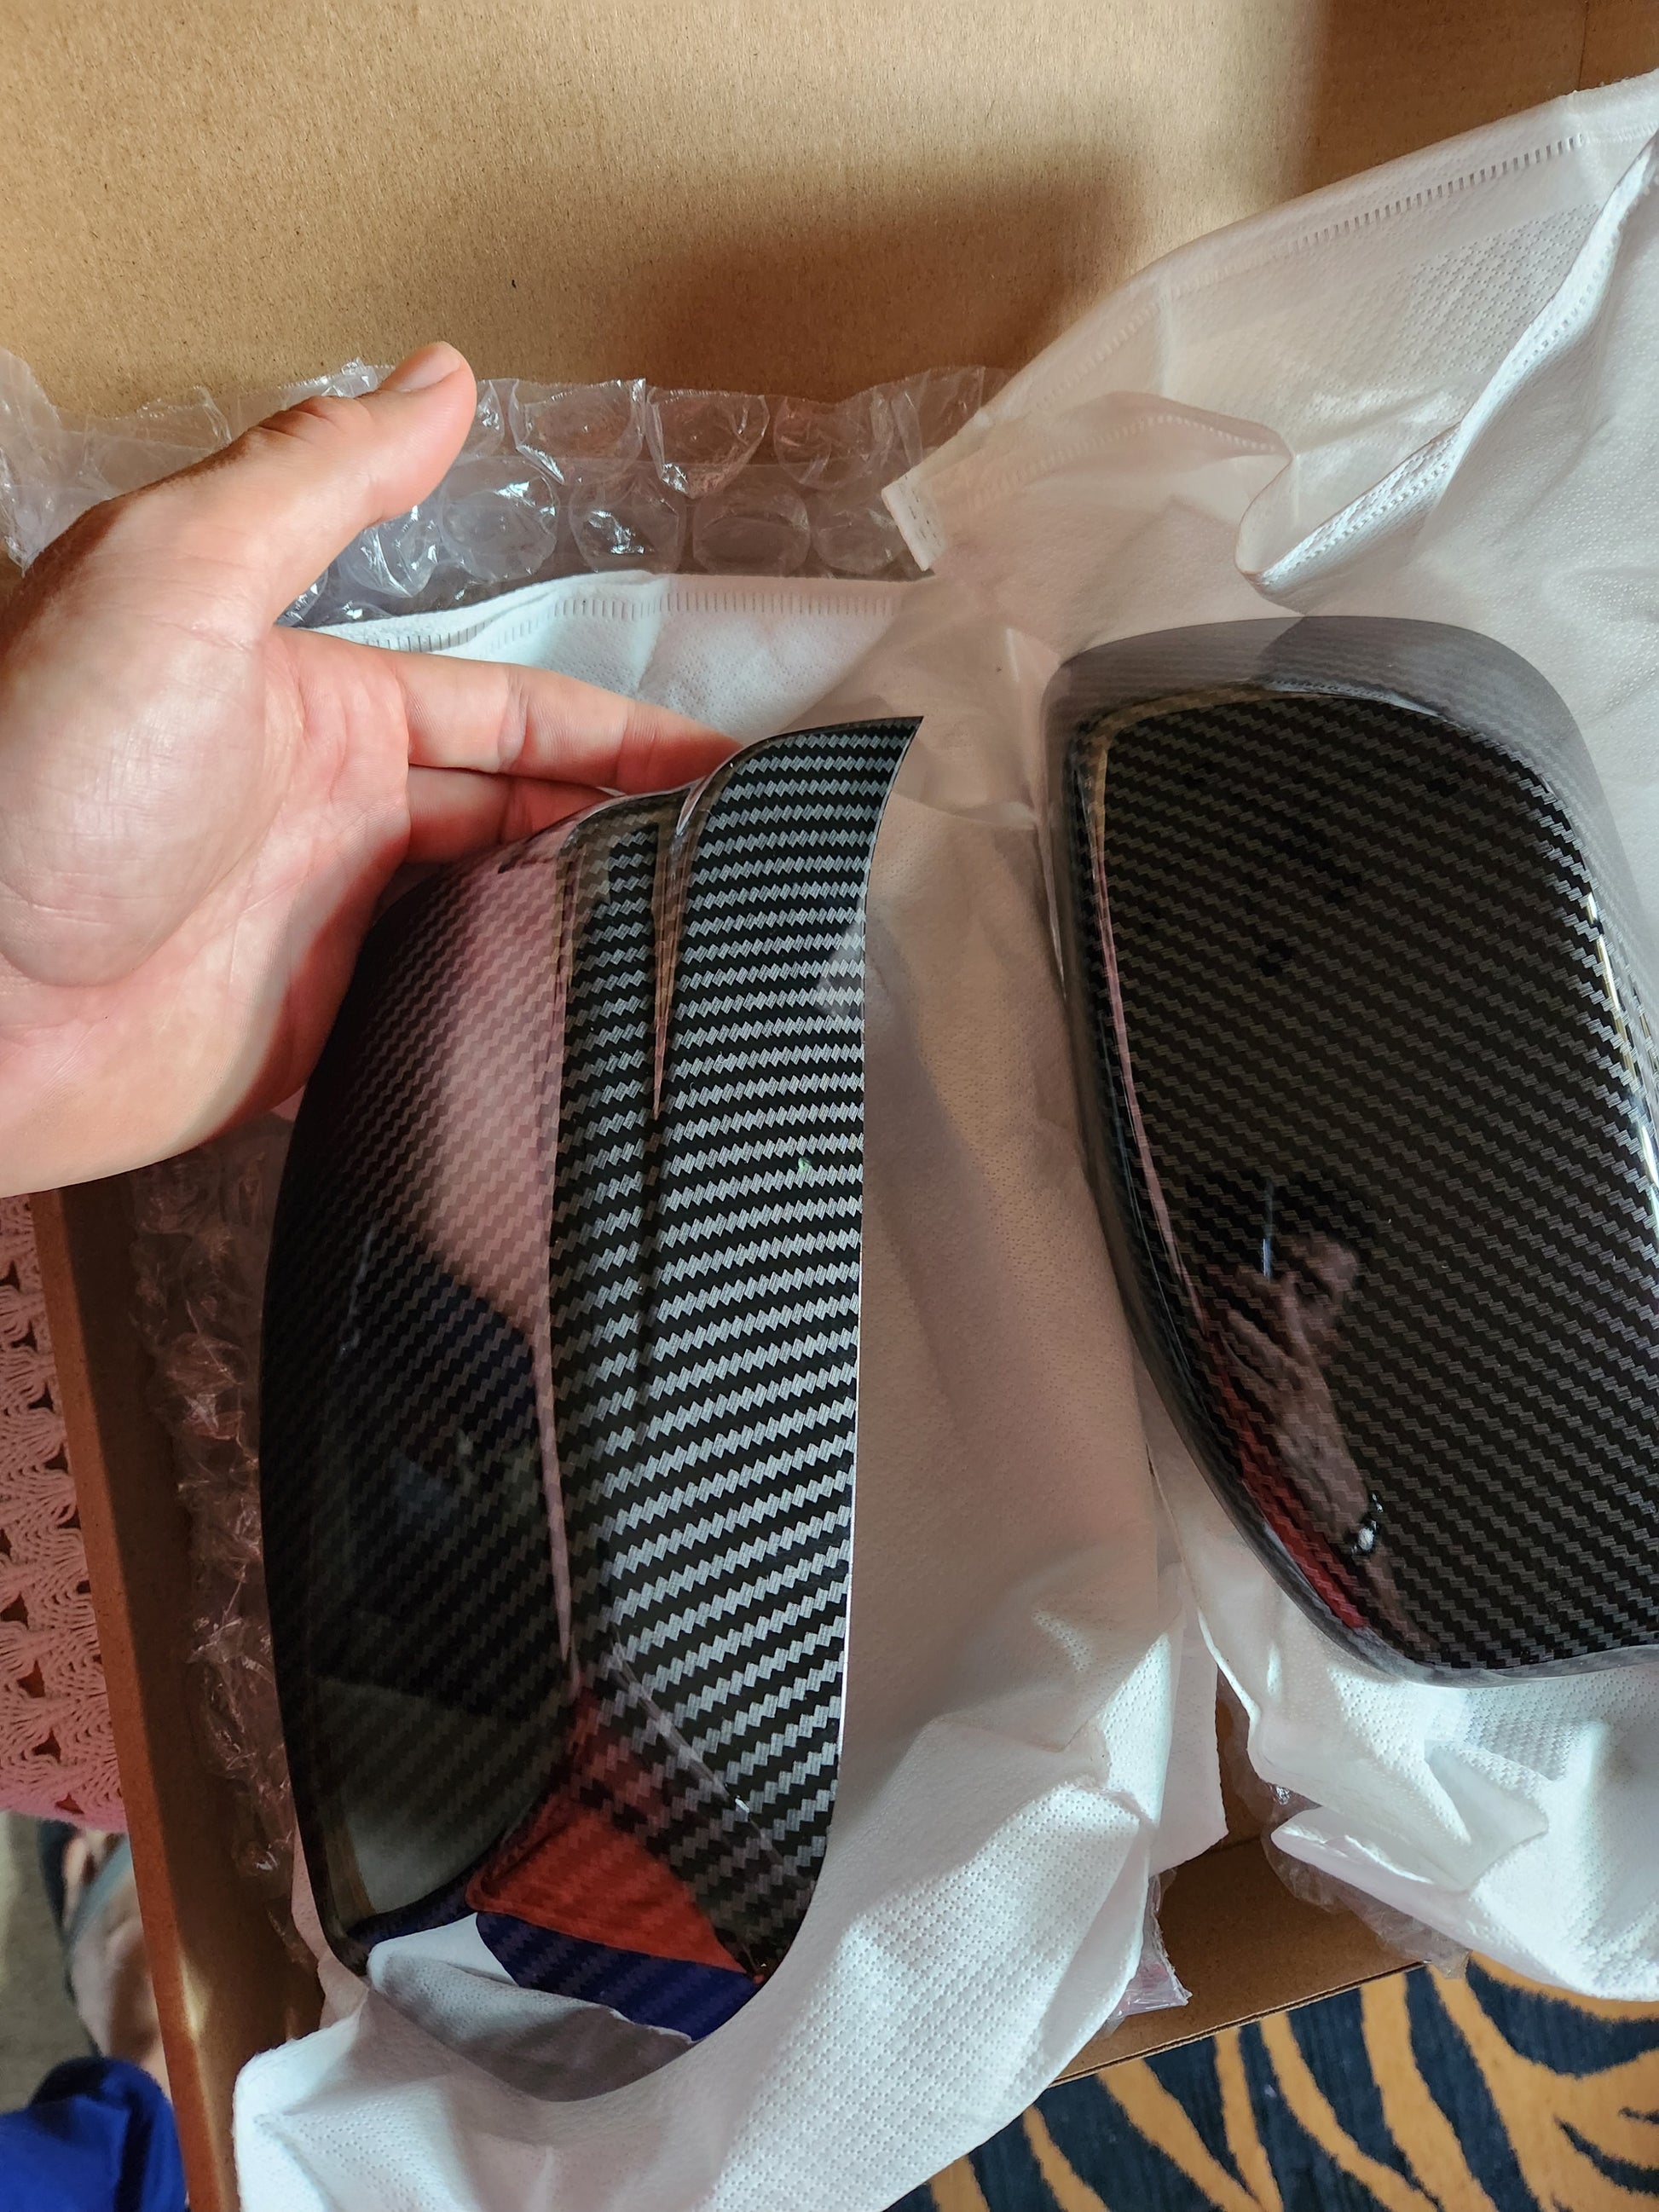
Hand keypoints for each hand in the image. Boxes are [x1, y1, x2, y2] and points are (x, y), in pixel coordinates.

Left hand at [0, 344, 730, 1194]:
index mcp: (316, 702)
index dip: (620, 731)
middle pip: (523, 817)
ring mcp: (327, 933)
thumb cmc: (34, 782)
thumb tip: (441, 375)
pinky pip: (446, 1027)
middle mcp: (333, 816)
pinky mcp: (313, 1042)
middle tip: (740, 859)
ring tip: (699, 948)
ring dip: (588, 928)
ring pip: (500, 923)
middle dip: (629, 830)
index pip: (508, 708)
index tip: (720, 759)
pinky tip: (587, 1033)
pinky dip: (518, 1026)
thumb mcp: (175, 580)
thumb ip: (317, 483)